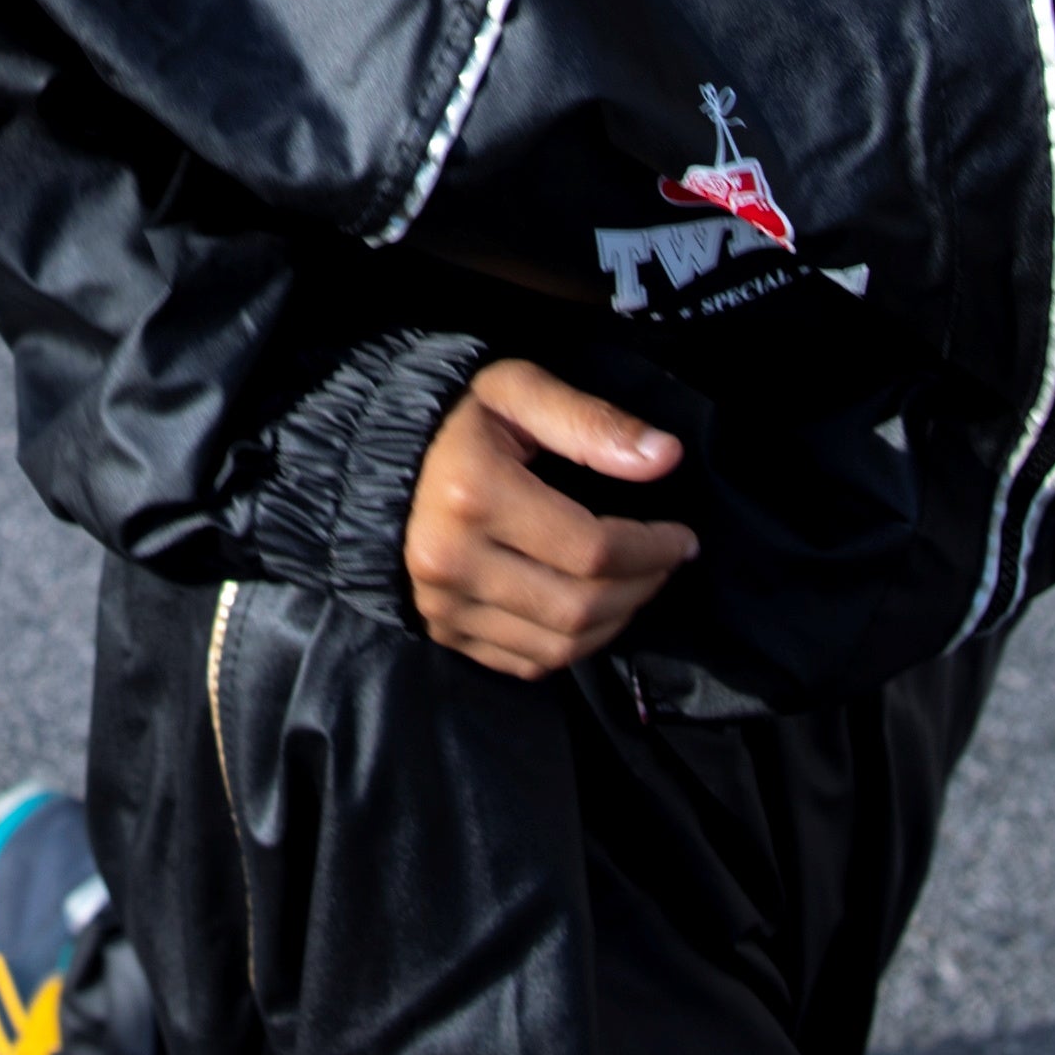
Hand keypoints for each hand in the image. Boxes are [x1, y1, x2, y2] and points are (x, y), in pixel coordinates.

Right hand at [403, 357, 699, 681]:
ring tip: (634, 584)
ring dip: (615, 621)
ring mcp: (443, 604)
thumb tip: (665, 457)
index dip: (653, 548)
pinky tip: (590, 610)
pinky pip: (528, 663)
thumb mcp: (518, 391)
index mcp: (474, 495)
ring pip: (560, 645)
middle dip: (641, 587)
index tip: (681, 537)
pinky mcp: (443, 630)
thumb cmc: (457, 419)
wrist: (374, 458)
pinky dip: (573, 646)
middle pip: (580, 605)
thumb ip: (591, 421)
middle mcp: (452, 560)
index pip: (592, 548)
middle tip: (664, 560)